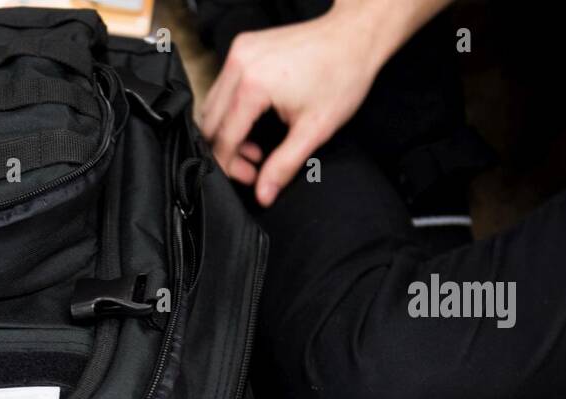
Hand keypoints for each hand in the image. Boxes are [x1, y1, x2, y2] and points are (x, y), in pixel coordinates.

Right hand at [197, 2, 387, 205]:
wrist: (354, 37)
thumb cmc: (341, 76)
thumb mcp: (314, 130)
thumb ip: (284, 165)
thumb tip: (263, 194)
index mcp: (252, 86)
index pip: (223, 138)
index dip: (230, 165)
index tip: (248, 178)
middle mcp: (239, 65)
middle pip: (210, 122)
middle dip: (225, 150)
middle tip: (250, 166)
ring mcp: (238, 52)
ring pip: (212, 105)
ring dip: (225, 130)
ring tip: (253, 146)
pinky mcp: (242, 47)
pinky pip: (223, 86)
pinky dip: (230, 109)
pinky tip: (252, 121)